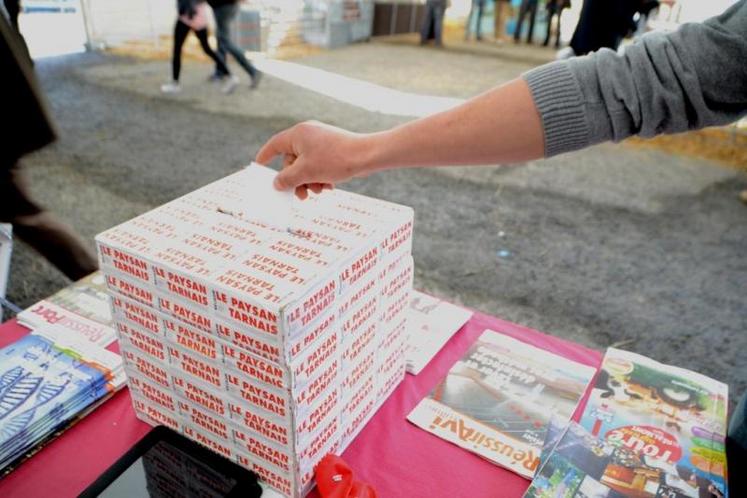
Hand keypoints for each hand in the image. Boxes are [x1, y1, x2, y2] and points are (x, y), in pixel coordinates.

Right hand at [255, 121, 372, 199]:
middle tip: (301, 195)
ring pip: (306, 165)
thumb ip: (287, 179)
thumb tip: (276, 184)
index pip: (274, 145)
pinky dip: (320, 176)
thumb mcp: (306, 172)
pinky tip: (329, 185)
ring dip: (309, 181)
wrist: (366, 156)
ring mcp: (321, 141)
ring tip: (319, 191)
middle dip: (296, 179)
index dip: (265, 156)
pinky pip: (319, 164)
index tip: (258, 165)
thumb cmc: (335, 160)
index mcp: (298, 134)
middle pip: (292, 161)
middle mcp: (308, 134)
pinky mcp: (332, 148)